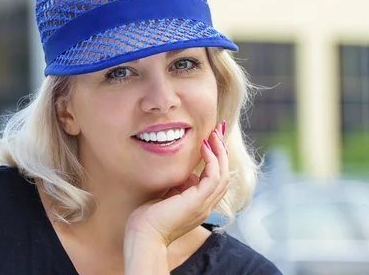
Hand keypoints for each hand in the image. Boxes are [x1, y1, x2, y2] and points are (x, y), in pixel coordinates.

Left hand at [125, 123, 228, 246]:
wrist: (144, 236)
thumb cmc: (149, 219)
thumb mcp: (169, 197)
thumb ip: (180, 187)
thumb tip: (189, 175)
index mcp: (199, 206)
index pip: (216, 180)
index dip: (216, 160)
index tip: (211, 141)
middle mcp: (206, 205)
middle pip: (224, 175)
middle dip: (222, 152)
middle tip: (217, 132)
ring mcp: (204, 204)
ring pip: (223, 174)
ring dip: (220, 152)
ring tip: (214, 135)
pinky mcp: (198, 201)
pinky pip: (213, 176)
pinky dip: (212, 160)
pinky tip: (204, 147)